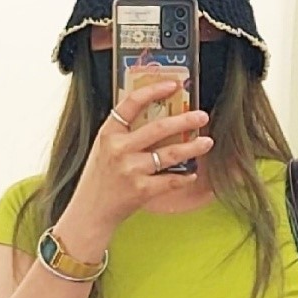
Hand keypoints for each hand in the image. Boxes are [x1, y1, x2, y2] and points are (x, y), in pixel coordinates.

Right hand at [57, 83, 213, 257]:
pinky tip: (193, 174)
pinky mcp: (142, 191)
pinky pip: (170, 180)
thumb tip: (155, 115)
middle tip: (202, 116)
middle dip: (185, 120)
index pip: (131, 102)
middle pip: (159, 128)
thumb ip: (123, 132)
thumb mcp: (103, 148)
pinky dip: (184, 177)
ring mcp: (131, 170)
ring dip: (192, 147)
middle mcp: (119, 149)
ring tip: (207, 142)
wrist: (91, 212)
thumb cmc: (100, 178)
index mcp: (109, 133)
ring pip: (170, 154)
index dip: (154, 90)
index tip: (173, 85)